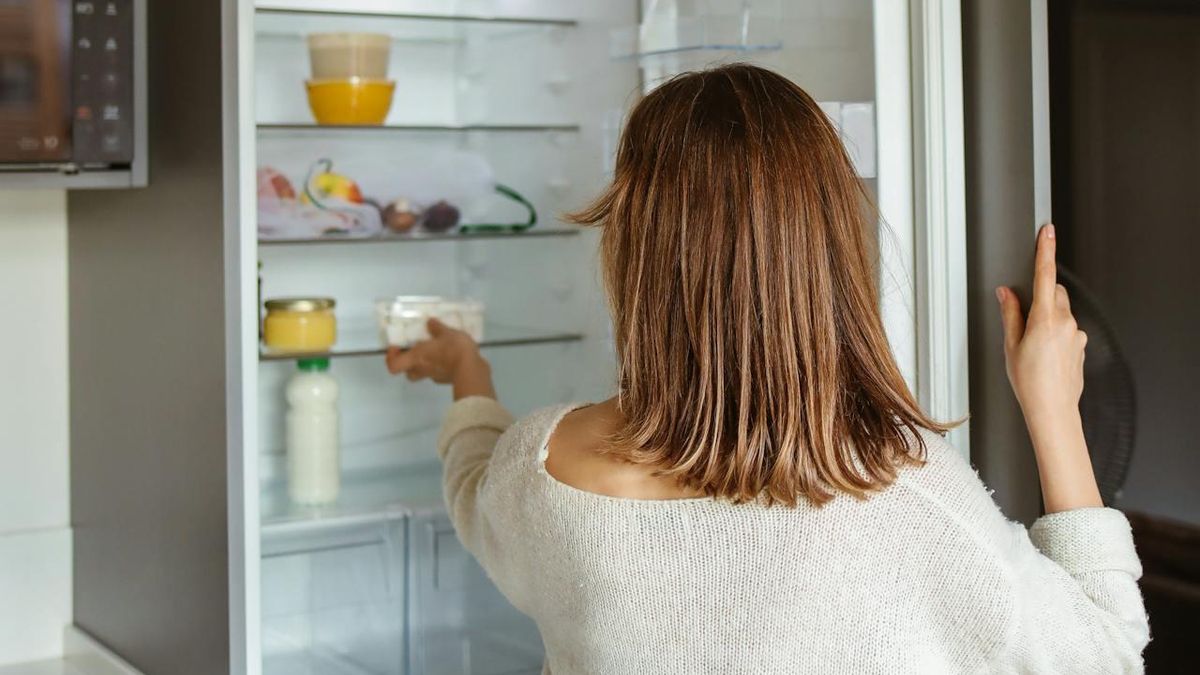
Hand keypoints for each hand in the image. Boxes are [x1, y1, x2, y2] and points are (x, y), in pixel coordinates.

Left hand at [385, 318, 495, 399]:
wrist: (472, 369)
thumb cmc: (454, 349)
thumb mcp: (446, 332)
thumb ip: (437, 328)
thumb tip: (430, 323)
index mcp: (417, 357)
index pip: (394, 366)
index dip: (392, 357)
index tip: (398, 347)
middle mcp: (422, 369)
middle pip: (407, 372)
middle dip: (409, 363)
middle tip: (416, 350)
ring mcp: (435, 376)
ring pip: (423, 373)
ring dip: (426, 364)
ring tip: (436, 351)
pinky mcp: (447, 379)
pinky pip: (439, 372)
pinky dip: (441, 366)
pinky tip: (451, 356)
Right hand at [996, 223, 1101, 511]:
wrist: (1053, 410)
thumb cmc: (1030, 383)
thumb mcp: (1011, 346)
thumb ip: (1010, 314)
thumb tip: (1007, 294)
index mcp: (1045, 319)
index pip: (1045, 276)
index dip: (1046, 251)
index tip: (1048, 232)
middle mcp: (1066, 323)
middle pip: (1055, 293)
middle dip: (1041, 295)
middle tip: (1023, 316)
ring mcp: (1077, 334)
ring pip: (1062, 311)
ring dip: (1048, 317)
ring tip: (1031, 344)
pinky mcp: (1081, 345)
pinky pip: (1068, 329)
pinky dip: (1056, 333)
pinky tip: (1043, 354)